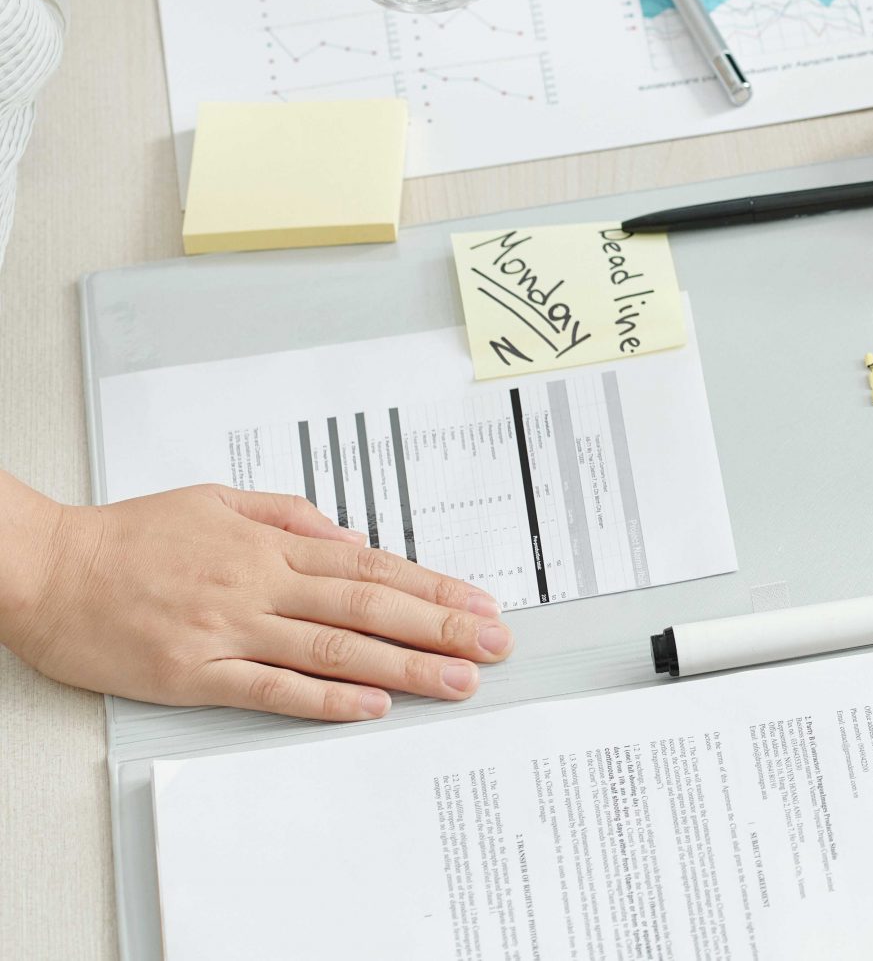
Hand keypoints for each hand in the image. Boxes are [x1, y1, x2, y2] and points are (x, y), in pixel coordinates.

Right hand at [0, 478, 512, 720]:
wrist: (46, 568)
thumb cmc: (129, 536)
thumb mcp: (219, 500)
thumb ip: (290, 517)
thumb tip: (352, 538)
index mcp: (270, 546)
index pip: (372, 569)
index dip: (433, 588)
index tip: (480, 605)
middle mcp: (259, 586)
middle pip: (368, 608)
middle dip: (440, 628)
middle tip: (493, 646)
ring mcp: (229, 630)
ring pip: (333, 648)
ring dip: (402, 666)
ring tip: (455, 681)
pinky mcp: (193, 672)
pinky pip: (270, 688)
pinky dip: (325, 697)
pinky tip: (370, 704)